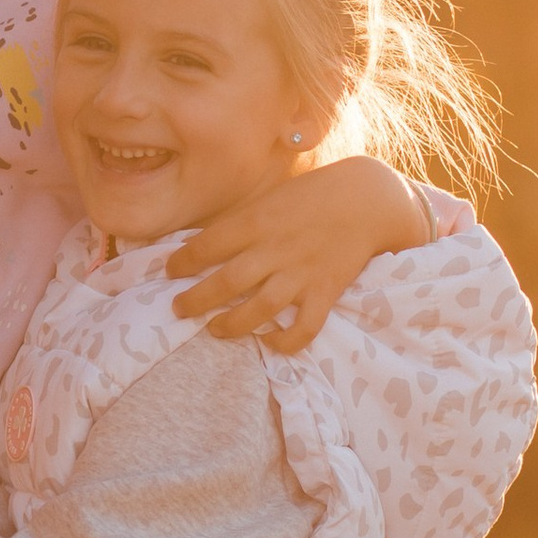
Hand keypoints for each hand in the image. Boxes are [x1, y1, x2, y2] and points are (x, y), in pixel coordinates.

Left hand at [166, 156, 430, 350]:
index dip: (182, 261)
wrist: (367, 199)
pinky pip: (304, 327)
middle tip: (178, 309)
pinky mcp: (325, 292)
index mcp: (256, 221)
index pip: (207, 245)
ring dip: (231, 324)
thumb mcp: (270, 199)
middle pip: (226, 282)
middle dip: (195, 299)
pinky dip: (285, 341)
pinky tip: (269, 341)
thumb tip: (203, 244)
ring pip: (259, 309)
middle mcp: (275, 249)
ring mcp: (301, 273)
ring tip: (214, 329)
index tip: (170, 271)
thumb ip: (242, 223)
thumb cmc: (311, 196)